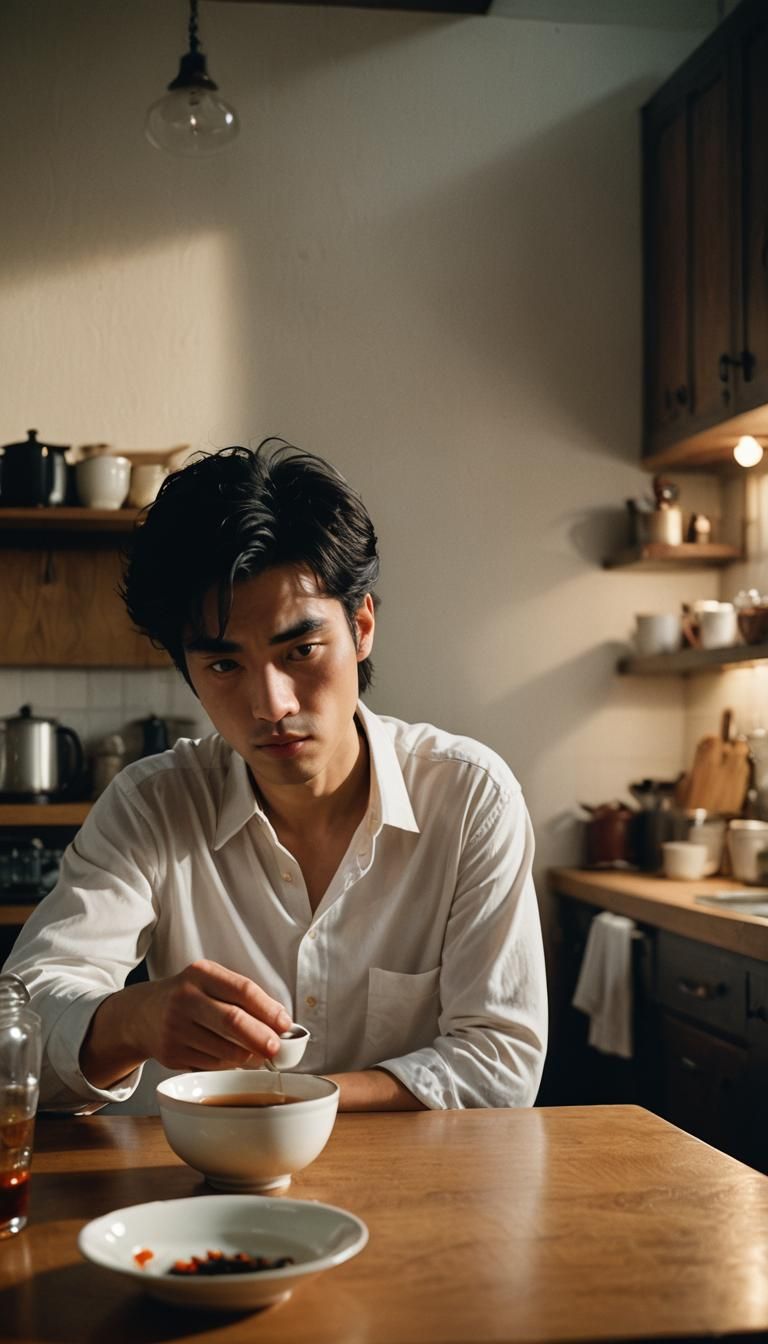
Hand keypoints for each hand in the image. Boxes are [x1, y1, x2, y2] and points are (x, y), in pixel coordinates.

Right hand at [81, 959, 292, 1086]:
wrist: (142, 1014)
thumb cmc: (188, 997)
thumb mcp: (209, 982)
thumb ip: (241, 996)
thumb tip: (279, 1022)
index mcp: (201, 974)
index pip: (242, 990)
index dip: (268, 1009)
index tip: (285, 1024)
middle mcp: (185, 998)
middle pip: (232, 1021)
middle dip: (261, 1037)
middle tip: (277, 1048)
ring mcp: (176, 1028)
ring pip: (223, 1048)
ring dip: (248, 1056)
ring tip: (261, 1055)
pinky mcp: (171, 1054)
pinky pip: (210, 1064)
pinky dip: (229, 1065)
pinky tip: (236, 1060)